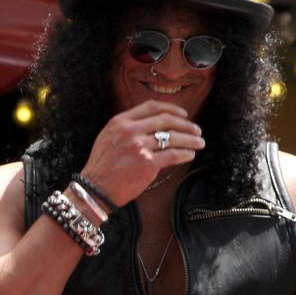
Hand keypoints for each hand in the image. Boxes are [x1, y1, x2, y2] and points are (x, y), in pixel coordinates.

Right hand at [77, 100, 201, 205]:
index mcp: (121, 122)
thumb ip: (127, 127)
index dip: (172, 109)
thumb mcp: (108, 137)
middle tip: (196, 129)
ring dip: (190, 139)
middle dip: (186, 124)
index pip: (152, 107)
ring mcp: (139, 146)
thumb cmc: (102, 165)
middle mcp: (130, 131)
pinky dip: (185, 154)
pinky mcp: (147, 163)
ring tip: (199, 142)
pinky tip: (190, 155)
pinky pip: (173, 155)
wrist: (95, 187)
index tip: (183, 114)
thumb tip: (154, 125)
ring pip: (173, 138)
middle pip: (166, 120)